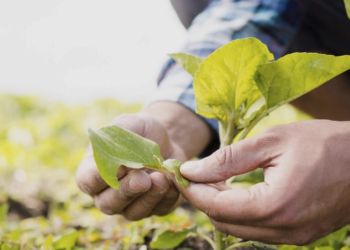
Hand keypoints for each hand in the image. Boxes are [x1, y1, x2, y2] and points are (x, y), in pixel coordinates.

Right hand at [76, 101, 212, 220]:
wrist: (166, 138)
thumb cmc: (140, 130)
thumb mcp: (127, 124)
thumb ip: (117, 138)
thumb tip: (118, 163)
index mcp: (94, 171)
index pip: (88, 182)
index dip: (100, 178)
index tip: (119, 167)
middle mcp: (108, 193)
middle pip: (109, 204)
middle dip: (126, 191)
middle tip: (143, 178)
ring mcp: (131, 204)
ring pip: (133, 213)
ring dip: (148, 198)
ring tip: (161, 178)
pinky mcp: (155, 207)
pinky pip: (159, 210)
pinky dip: (167, 198)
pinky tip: (172, 182)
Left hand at [179, 120, 349, 244]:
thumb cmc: (323, 144)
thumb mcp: (271, 142)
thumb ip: (227, 159)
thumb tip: (191, 170)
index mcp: (275, 205)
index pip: (217, 207)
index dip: (193, 190)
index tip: (180, 173)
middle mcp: (283, 229)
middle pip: (224, 222)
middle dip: (204, 199)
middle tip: (195, 175)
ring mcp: (293, 237)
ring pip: (238, 229)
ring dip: (221, 207)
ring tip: (214, 180)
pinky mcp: (299, 235)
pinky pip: (257, 229)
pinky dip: (240, 213)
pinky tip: (237, 191)